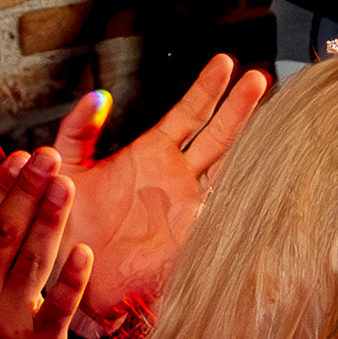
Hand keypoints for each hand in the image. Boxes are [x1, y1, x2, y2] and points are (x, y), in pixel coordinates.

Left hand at [52, 54, 270, 324]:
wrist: (76, 276)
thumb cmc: (68, 227)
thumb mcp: (66, 168)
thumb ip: (78, 131)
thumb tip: (98, 95)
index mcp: (151, 155)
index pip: (188, 114)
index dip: (207, 89)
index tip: (225, 62)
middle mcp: (177, 177)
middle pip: (219, 134)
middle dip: (240, 106)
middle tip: (258, 77)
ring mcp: (190, 206)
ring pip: (229, 166)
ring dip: (249, 143)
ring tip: (271, 118)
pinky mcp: (194, 236)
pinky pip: (225, 209)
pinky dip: (246, 190)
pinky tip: (265, 169)